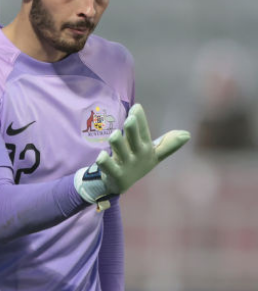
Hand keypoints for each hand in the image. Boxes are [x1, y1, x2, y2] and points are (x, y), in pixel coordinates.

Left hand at [75, 104, 189, 203]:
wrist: (121, 184)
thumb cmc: (137, 163)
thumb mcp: (154, 154)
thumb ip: (167, 144)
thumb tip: (187, 135)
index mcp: (145, 147)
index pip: (144, 131)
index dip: (140, 119)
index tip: (136, 106)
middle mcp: (137, 154)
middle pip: (135, 139)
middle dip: (133, 129)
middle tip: (129, 119)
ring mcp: (126, 164)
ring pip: (120, 150)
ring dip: (117, 142)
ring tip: (114, 136)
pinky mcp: (115, 174)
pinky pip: (108, 166)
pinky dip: (104, 161)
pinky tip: (102, 155)